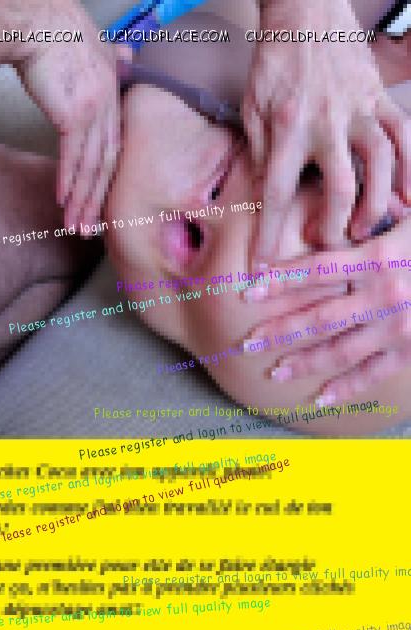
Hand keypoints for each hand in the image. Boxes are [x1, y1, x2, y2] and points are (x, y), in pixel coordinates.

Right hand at [15, 2, 131, 229]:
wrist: (40, 22)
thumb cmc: (60, 32)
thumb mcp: (98, 44)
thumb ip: (115, 56)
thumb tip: (128, 54)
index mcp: (116, 97)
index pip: (116, 148)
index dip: (110, 180)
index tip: (103, 204)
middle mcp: (110, 109)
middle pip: (108, 166)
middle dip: (99, 203)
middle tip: (94, 230)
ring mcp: (95, 113)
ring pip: (92, 168)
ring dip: (83, 201)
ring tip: (77, 226)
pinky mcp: (74, 116)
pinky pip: (73, 157)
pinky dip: (69, 181)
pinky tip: (64, 201)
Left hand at [242, 198, 410, 403]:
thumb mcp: (410, 218)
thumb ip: (376, 220)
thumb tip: (338, 220)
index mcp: (379, 258)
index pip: (316, 270)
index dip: (280, 280)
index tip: (249, 290)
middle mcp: (382, 296)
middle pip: (318, 317)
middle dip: (279, 331)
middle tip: (247, 342)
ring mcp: (397, 328)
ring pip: (339, 351)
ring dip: (304, 362)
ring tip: (275, 373)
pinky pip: (372, 374)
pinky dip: (346, 388)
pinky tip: (321, 397)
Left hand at [243, 0, 410, 254]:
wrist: (306, 11)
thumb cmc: (274, 62)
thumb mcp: (253, 109)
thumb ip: (259, 154)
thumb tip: (264, 196)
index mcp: (287, 129)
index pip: (275, 194)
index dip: (268, 234)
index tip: (260, 266)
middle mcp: (327, 123)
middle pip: (339, 187)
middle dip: (334, 225)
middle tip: (327, 245)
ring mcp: (359, 110)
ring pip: (380, 164)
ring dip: (376, 203)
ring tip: (365, 229)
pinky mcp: (379, 99)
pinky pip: (404, 135)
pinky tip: (409, 196)